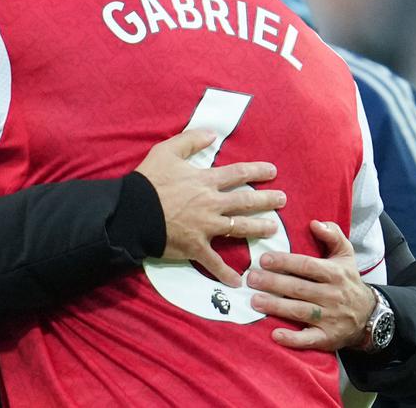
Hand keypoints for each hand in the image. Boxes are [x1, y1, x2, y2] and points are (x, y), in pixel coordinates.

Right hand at [135, 129, 284, 287]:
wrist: (132, 212)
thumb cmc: (149, 181)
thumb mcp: (167, 151)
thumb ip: (191, 140)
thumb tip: (212, 134)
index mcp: (206, 181)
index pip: (238, 174)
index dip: (257, 171)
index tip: (273, 171)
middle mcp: (211, 204)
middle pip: (245, 201)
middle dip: (266, 200)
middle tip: (283, 200)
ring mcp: (206, 227)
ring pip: (239, 228)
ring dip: (258, 228)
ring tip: (273, 229)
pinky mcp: (195, 247)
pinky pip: (214, 262)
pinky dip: (225, 273)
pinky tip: (238, 280)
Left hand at [247, 219, 376, 350]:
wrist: (370, 315)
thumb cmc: (348, 281)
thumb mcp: (346, 255)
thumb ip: (332, 235)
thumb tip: (314, 222)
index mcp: (334, 273)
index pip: (306, 266)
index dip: (285, 262)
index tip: (264, 259)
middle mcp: (332, 295)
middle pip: (299, 288)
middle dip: (273, 283)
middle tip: (251, 279)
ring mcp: (330, 318)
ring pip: (300, 311)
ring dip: (276, 307)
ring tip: (254, 301)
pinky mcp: (327, 338)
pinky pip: (309, 339)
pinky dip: (292, 339)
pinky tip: (275, 335)